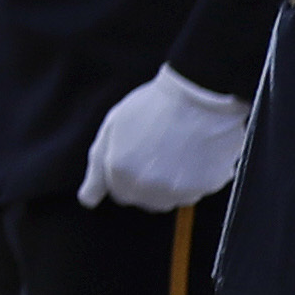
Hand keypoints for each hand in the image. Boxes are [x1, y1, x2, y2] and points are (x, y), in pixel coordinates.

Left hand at [77, 67, 250, 210]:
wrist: (199, 95)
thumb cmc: (154, 106)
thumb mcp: (112, 127)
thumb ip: (97, 165)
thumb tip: (88, 199)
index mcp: (119, 172)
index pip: (119, 193)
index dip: (128, 174)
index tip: (139, 156)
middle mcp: (146, 186)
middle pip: (145, 200)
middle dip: (148, 182)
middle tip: (160, 152)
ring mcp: (178, 189)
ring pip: (172, 199)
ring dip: (173, 184)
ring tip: (180, 152)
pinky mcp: (206, 187)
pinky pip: (198, 191)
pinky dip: (198, 179)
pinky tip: (198, 153)